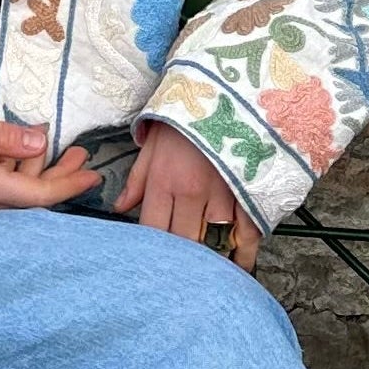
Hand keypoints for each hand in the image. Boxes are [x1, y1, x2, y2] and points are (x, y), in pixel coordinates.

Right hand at [0, 109, 100, 216]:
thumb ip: (2, 135)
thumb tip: (42, 142)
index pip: (36, 196)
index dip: (67, 185)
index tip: (93, 175)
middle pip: (26, 197)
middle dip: (57, 176)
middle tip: (80, 154)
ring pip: (8, 193)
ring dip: (32, 172)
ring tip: (54, 147)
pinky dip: (9, 173)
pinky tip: (14, 152)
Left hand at [118, 123, 261, 271]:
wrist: (222, 91)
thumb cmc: (183, 119)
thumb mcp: (152, 145)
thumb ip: (137, 181)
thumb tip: (120, 209)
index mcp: (164, 183)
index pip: (153, 231)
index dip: (150, 253)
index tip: (150, 266)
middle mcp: (192, 194)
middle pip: (183, 243)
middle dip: (179, 262)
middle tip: (176, 277)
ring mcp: (223, 195)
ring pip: (214, 242)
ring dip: (210, 259)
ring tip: (205, 276)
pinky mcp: (247, 191)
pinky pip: (248, 231)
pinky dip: (244, 252)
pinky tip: (239, 267)